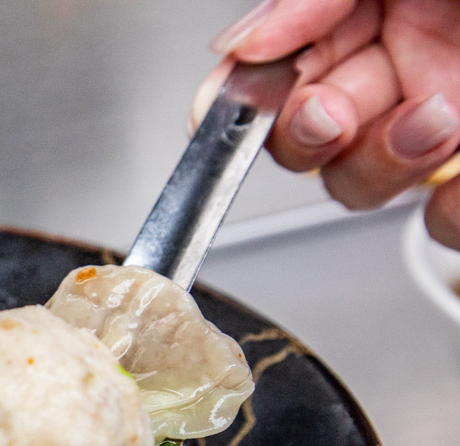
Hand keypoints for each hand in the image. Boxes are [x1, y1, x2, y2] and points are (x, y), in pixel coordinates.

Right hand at [195, 0, 459, 248]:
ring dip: (381, 165)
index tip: (213, 114)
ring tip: (439, 121)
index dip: (239, 97)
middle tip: (330, 118)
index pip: (279, 68)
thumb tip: (243, 45)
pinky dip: (447, 213)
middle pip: (303, 139)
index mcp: (376, 14)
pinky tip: (459, 175)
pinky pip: (440, 222)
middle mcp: (401, 72)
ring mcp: (435, 129)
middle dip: (305, 136)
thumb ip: (314, 0)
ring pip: (358, 185)